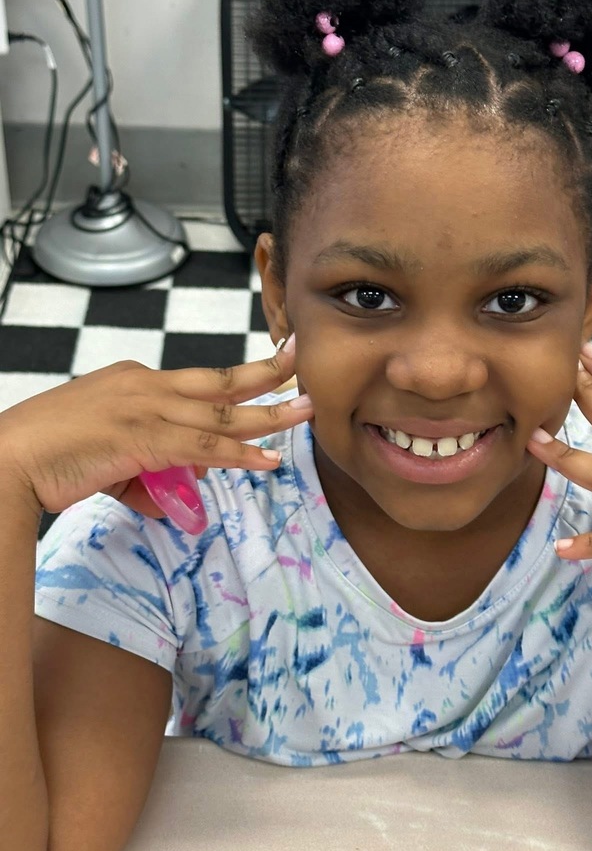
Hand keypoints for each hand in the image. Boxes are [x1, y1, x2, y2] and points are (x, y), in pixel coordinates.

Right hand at [0, 339, 312, 518]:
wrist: (10, 458)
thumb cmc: (50, 453)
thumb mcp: (108, 454)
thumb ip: (149, 469)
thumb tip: (180, 487)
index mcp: (136, 379)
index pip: (198, 383)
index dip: (236, 384)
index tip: (267, 374)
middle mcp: (146, 385)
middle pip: (219, 380)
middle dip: (265, 373)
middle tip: (300, 363)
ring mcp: (147, 409)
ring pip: (221, 413)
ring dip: (267, 415)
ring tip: (304, 413)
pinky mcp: (144, 438)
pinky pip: (203, 446)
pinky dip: (238, 454)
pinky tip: (266, 459)